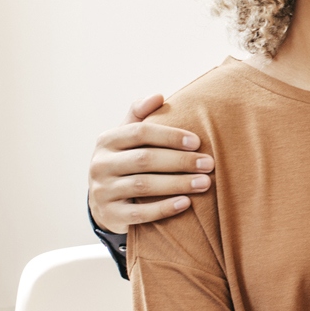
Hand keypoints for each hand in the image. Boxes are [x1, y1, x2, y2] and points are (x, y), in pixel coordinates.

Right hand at [88, 95, 213, 232]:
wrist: (103, 200)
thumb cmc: (125, 160)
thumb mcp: (126, 137)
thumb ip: (139, 115)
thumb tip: (158, 96)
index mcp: (107, 141)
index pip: (140, 132)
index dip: (170, 136)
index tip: (197, 141)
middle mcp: (100, 164)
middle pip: (144, 159)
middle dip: (180, 161)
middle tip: (209, 164)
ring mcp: (102, 191)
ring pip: (143, 186)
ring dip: (178, 184)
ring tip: (205, 183)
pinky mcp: (110, 214)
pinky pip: (139, 213)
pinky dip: (164, 208)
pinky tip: (186, 203)